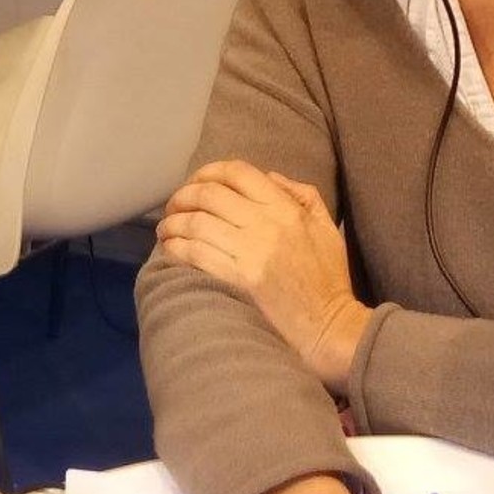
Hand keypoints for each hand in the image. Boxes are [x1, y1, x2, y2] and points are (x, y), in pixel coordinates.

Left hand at [156, 159, 371, 393]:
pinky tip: (170, 247)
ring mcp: (251, 251)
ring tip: (166, 227)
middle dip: (184, 195)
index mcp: (287, 208)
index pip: (239, 173)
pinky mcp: (239, 278)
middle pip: (210, 194)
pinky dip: (176, 247)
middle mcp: (267, 223)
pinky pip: (196, 254)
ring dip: (173, 222)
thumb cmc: (328, 275)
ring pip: (197, 223)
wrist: (327, 322)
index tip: (198, 180)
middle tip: (175, 205)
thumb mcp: (326, 225)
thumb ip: (302, 194)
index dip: (210, 171)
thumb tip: (268, 176)